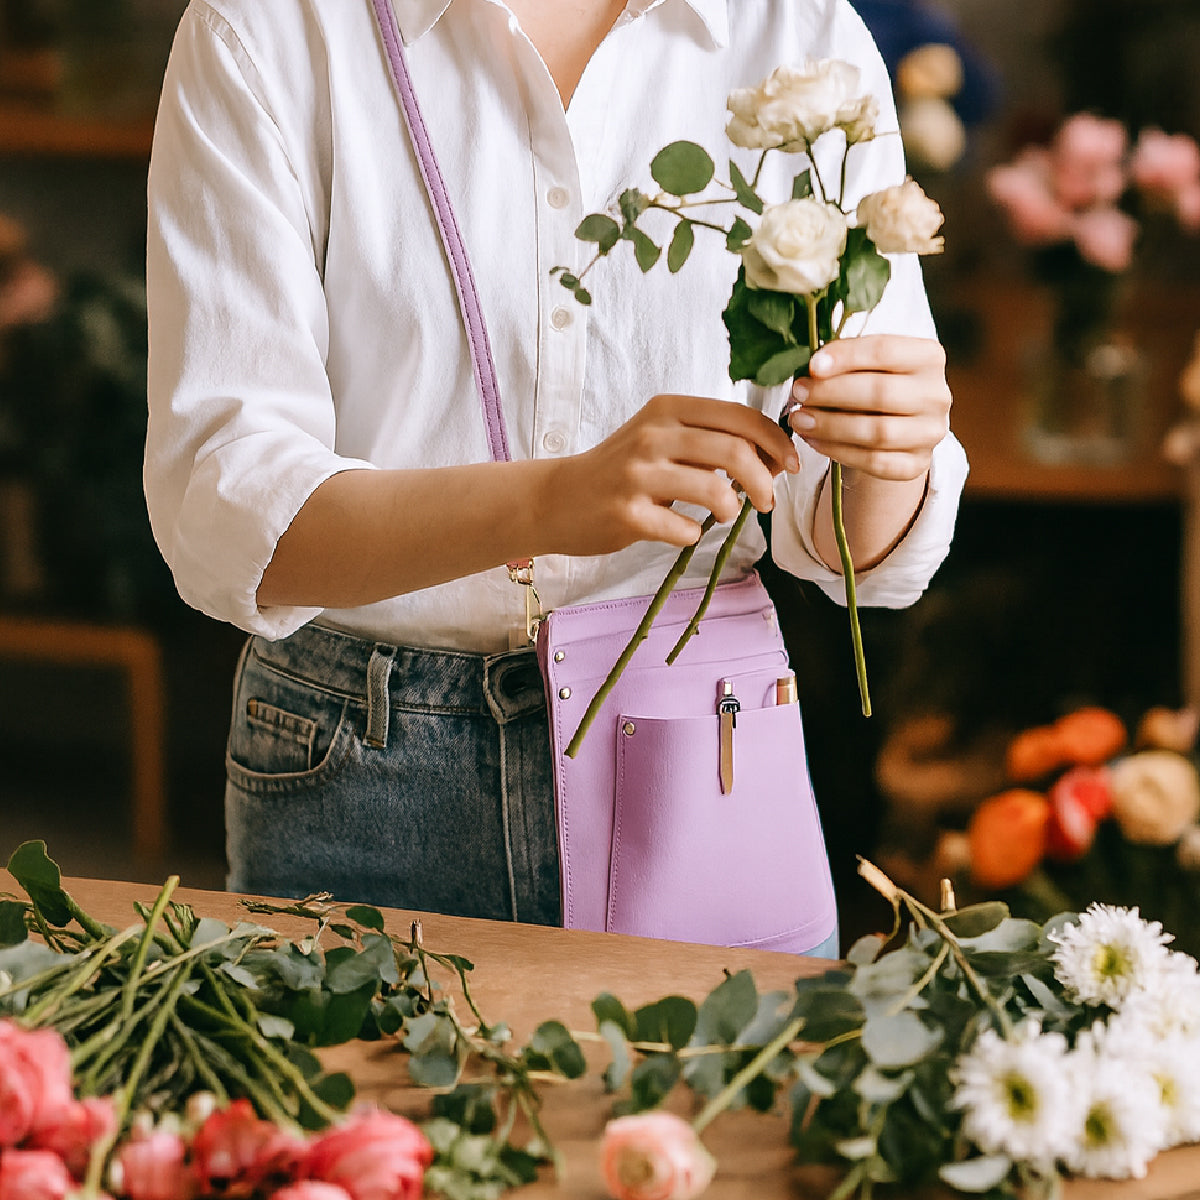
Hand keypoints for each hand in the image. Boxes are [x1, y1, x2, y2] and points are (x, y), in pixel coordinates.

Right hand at [551, 394, 798, 554]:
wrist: (557, 499)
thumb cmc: (620, 470)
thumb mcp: (661, 439)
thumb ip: (710, 441)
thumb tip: (774, 457)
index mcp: (667, 409)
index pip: (739, 416)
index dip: (775, 441)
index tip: (790, 465)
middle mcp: (652, 436)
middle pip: (735, 450)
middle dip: (764, 481)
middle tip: (767, 501)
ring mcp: (637, 475)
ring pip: (714, 489)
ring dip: (733, 508)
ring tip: (727, 515)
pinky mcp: (626, 514)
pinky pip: (683, 529)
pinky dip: (694, 535)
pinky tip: (685, 532)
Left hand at [786, 335, 951, 480]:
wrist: (897, 424)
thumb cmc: (874, 383)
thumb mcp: (866, 362)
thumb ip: (846, 359)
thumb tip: (813, 367)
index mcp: (928, 357)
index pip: (885, 350)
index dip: (846, 357)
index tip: (812, 365)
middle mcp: (936, 394)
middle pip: (881, 393)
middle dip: (832, 393)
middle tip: (799, 393)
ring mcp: (930, 433)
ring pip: (878, 432)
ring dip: (830, 426)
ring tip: (799, 419)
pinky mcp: (917, 464)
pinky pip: (875, 462)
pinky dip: (839, 452)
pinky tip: (813, 441)